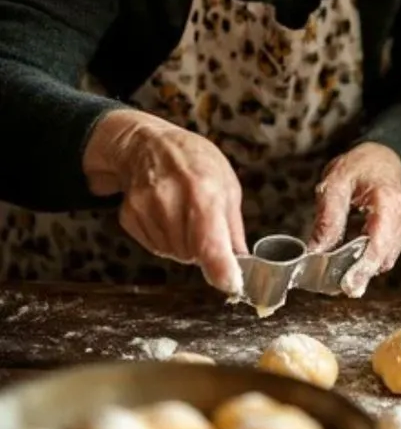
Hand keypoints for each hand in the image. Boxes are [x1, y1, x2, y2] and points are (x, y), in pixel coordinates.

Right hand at [83, 110, 246, 294]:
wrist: (148, 143)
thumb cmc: (195, 162)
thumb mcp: (227, 185)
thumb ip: (233, 229)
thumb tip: (243, 264)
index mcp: (204, 191)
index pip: (210, 242)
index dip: (221, 269)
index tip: (231, 284)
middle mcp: (171, 201)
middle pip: (192, 255)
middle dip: (202, 247)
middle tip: (202, 218)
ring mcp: (146, 209)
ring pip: (173, 254)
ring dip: (183, 244)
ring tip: (183, 212)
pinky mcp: (129, 217)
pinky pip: (154, 246)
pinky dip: (165, 237)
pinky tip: (166, 213)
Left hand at [308, 142, 400, 296]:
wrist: (380, 158)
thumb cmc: (359, 166)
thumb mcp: (335, 183)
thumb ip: (328, 218)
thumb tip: (317, 250)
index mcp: (387, 199)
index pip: (380, 241)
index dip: (364, 266)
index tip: (348, 283)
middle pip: (384, 254)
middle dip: (362, 272)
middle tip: (340, 286)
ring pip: (385, 257)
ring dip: (364, 268)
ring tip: (341, 276)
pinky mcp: (397, 233)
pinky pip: (384, 253)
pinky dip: (368, 260)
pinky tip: (351, 263)